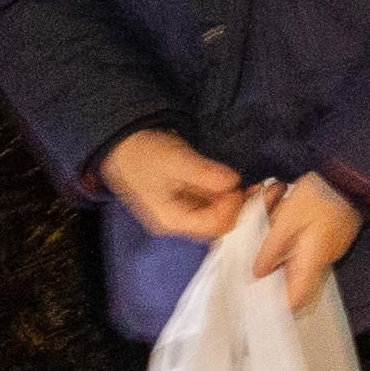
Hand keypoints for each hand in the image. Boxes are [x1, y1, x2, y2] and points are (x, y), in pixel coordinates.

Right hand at [99, 129, 244, 243]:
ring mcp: (179, 213)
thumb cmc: (145, 153)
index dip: (233, 207)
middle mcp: (176, 223)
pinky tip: (227, 180)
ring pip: (214, 215)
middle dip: (234, 206)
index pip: (215, 226)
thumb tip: (235, 182)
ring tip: (238, 180)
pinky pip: (207, 205)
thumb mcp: (177, 161)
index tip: (238, 185)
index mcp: (173, 219)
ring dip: (230, 200)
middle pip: (216, 225)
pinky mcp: (181, 202)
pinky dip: (220, 195)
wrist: (121, 144)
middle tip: (248, 184)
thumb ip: (205, 174)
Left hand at [253, 172, 362, 315]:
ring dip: (284, 259)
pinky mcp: (332, 239)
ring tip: (268, 244)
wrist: (349, 176)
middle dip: (278, 280)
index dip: (282, 307)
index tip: (264, 307)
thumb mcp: (287, 219)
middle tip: (259, 272)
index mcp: (314, 259)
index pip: (299, 298)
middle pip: (299, 283)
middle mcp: (324, 260)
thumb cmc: (318, 195)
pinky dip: (294, 247)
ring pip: (302, 266)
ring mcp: (330, 250)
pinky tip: (282, 230)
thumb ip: (271, 249)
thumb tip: (258, 273)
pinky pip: (309, 252)